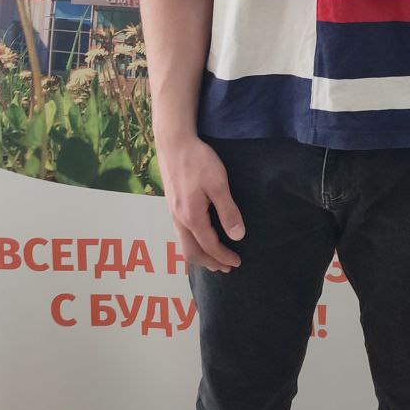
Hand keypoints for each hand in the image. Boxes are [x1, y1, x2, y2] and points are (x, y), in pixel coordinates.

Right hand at [157, 135, 245, 272]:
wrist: (174, 143)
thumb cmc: (198, 161)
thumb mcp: (218, 184)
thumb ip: (228, 211)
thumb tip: (238, 236)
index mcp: (192, 217)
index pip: (209, 246)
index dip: (224, 257)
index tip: (237, 262)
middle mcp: (179, 219)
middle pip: (192, 252)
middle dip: (210, 262)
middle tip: (226, 267)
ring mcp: (173, 213)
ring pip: (184, 244)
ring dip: (200, 254)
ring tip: (214, 257)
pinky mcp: (172, 205)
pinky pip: (181, 234)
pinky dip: (192, 243)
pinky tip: (200, 237)